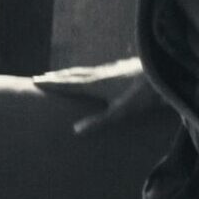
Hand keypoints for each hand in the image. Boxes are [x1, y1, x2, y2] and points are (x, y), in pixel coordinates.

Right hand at [33, 58, 163, 134]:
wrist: (163, 71)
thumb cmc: (142, 95)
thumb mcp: (120, 113)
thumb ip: (98, 122)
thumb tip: (75, 131)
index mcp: (95, 84)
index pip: (68, 84)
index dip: (52, 83)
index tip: (35, 81)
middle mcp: (100, 73)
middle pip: (74, 74)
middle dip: (57, 77)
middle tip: (41, 76)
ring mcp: (111, 69)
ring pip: (85, 70)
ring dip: (71, 73)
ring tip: (63, 74)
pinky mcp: (122, 67)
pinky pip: (97, 69)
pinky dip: (87, 72)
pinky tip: (95, 73)